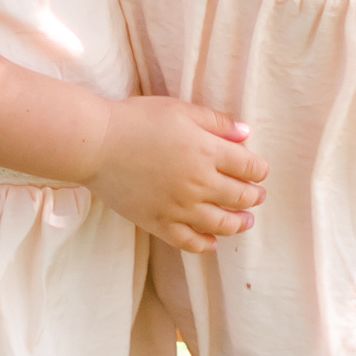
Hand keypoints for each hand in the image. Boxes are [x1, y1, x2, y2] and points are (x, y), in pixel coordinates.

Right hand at [88, 98, 265, 254]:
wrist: (96, 144)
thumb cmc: (137, 120)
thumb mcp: (180, 111)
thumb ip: (216, 123)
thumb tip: (245, 133)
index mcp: (208, 152)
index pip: (249, 167)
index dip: (259, 170)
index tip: (259, 171)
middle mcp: (199, 183)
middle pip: (240, 196)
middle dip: (254, 197)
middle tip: (257, 196)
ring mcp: (179, 207)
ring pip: (221, 223)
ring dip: (238, 223)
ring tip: (244, 222)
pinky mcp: (158, 223)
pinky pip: (189, 242)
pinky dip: (205, 245)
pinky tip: (212, 242)